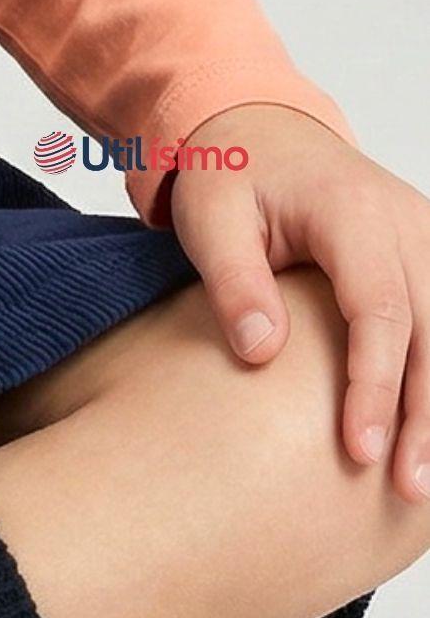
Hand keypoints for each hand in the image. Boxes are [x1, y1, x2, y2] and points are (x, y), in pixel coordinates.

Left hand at [169, 103, 429, 500]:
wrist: (261, 130)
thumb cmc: (232, 175)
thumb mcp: (209, 215)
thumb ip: (234, 281)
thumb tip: (262, 353)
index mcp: (352, 212)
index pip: (379, 309)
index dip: (374, 385)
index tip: (360, 449)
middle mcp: (406, 224)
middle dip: (424, 415)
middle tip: (409, 487)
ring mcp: (426, 240)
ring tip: (425, 481)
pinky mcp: (428, 259)